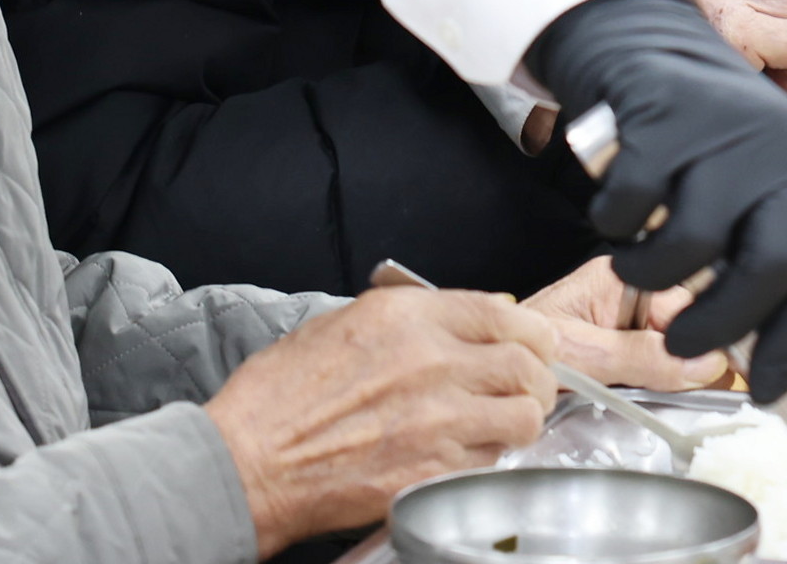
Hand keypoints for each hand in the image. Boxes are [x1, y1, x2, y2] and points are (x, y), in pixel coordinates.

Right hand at [206, 286, 558, 545]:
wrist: (248, 463)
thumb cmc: (280, 398)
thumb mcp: (342, 324)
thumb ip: (411, 318)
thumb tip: (466, 319)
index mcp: (407, 318)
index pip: (506, 313)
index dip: (532, 331)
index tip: (535, 343)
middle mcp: (431, 363)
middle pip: (528, 363)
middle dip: (538, 375)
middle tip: (530, 386)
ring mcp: (437, 421)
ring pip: (524, 415)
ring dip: (523, 418)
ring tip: (505, 422)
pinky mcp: (433, 473)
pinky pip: (492, 460)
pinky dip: (492, 456)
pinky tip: (469, 453)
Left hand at [524, 256, 725, 389]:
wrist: (491, 377)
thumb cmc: (518, 356)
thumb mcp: (580, 356)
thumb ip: (639, 357)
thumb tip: (704, 363)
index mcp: (618, 279)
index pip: (683, 302)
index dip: (708, 336)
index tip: (727, 372)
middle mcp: (629, 293)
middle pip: (690, 318)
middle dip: (704, 354)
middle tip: (713, 390)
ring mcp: (630, 319)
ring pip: (683, 341)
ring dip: (692, 372)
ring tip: (693, 396)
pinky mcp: (628, 347)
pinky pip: (667, 359)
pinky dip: (677, 382)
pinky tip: (676, 396)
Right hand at [526, 0, 786, 397]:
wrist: (647, 41)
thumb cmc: (698, 134)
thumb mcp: (746, 185)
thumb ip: (753, 249)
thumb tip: (749, 346)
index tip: (764, 388)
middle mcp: (783, 154)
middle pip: (770, 267)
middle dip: (719, 323)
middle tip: (681, 341)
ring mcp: (726, 133)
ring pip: (695, 243)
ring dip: (651, 274)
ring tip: (635, 262)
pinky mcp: (668, 116)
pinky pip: (634, 206)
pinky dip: (615, 224)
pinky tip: (615, 211)